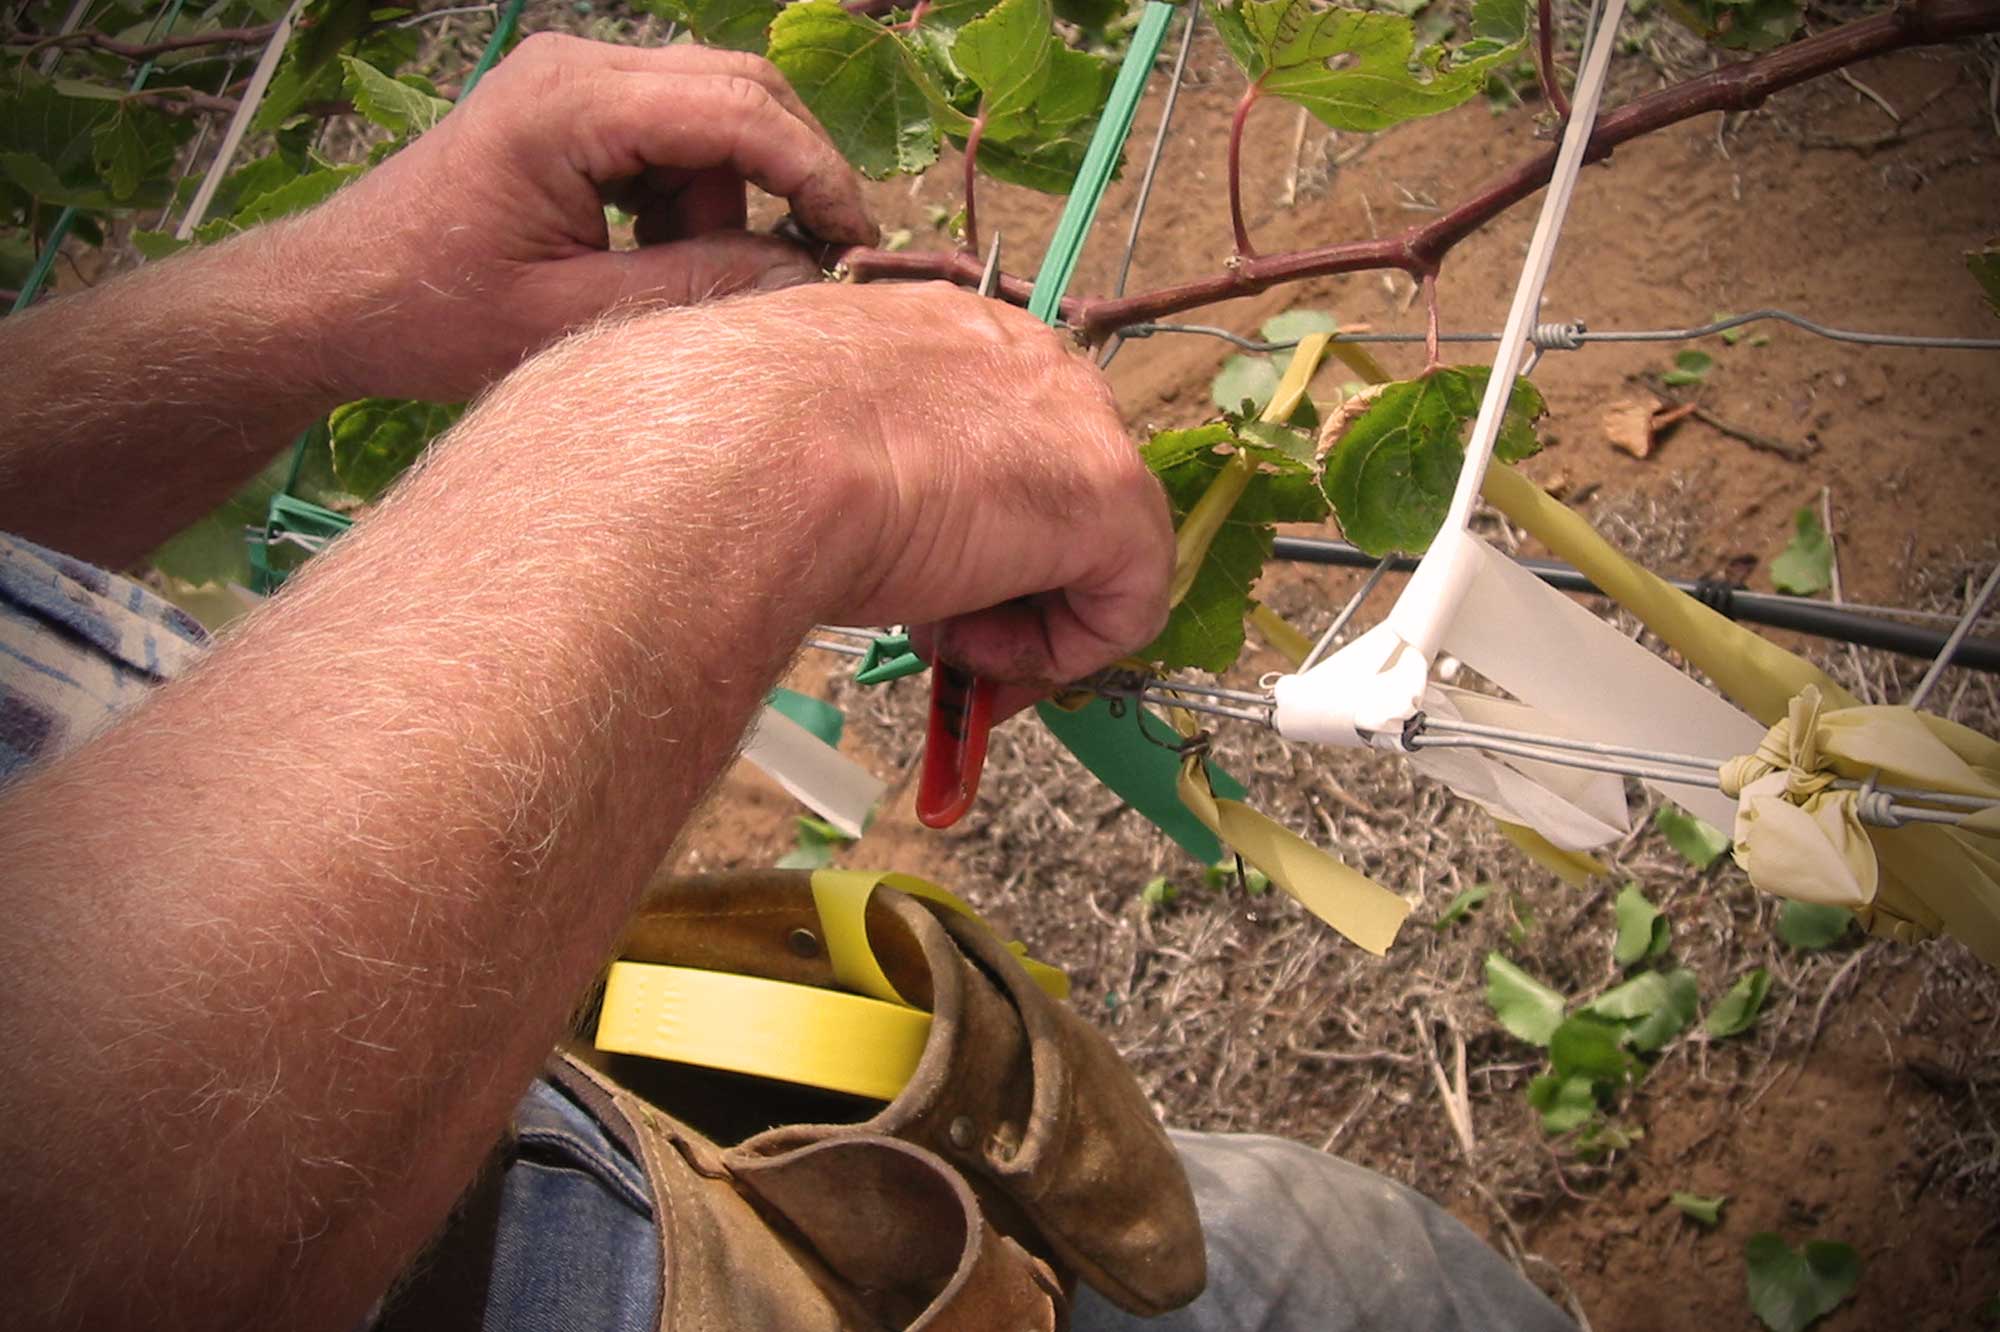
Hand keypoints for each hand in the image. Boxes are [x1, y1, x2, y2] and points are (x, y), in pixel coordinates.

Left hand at [316, 34, 876, 401]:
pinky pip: (671, 130)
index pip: (738, 110)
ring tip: (682, 273)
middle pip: (740, 85)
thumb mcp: (575, 320)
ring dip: (730, 190)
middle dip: (791, 171)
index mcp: (570, 106)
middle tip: (818, 255)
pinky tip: (651, 252)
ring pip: (713, 109)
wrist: (334, 296)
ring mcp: (572, 78)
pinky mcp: (570, 106)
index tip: (853, 242)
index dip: (813, 173)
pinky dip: (688, 191)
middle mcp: (577, 66)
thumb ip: (698, 288)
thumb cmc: (432, 314)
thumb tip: (802, 272)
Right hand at [750, 282, 1173, 687]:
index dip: (973, 531)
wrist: (748, 460)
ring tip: (933, 629)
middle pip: (1061, 496)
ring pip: (1098, 554)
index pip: (1005, 442)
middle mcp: (1029, 358)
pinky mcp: (1112, 496)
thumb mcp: (808, 448)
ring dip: (1020, 619)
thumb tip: (862, 517)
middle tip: (928, 620)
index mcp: (952, 335)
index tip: (921, 582)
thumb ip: (864, 465)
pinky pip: (1127, 606)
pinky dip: (1057, 655)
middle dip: (1005, 579)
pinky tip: (974, 646)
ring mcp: (1081, 421)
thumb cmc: (742, 453)